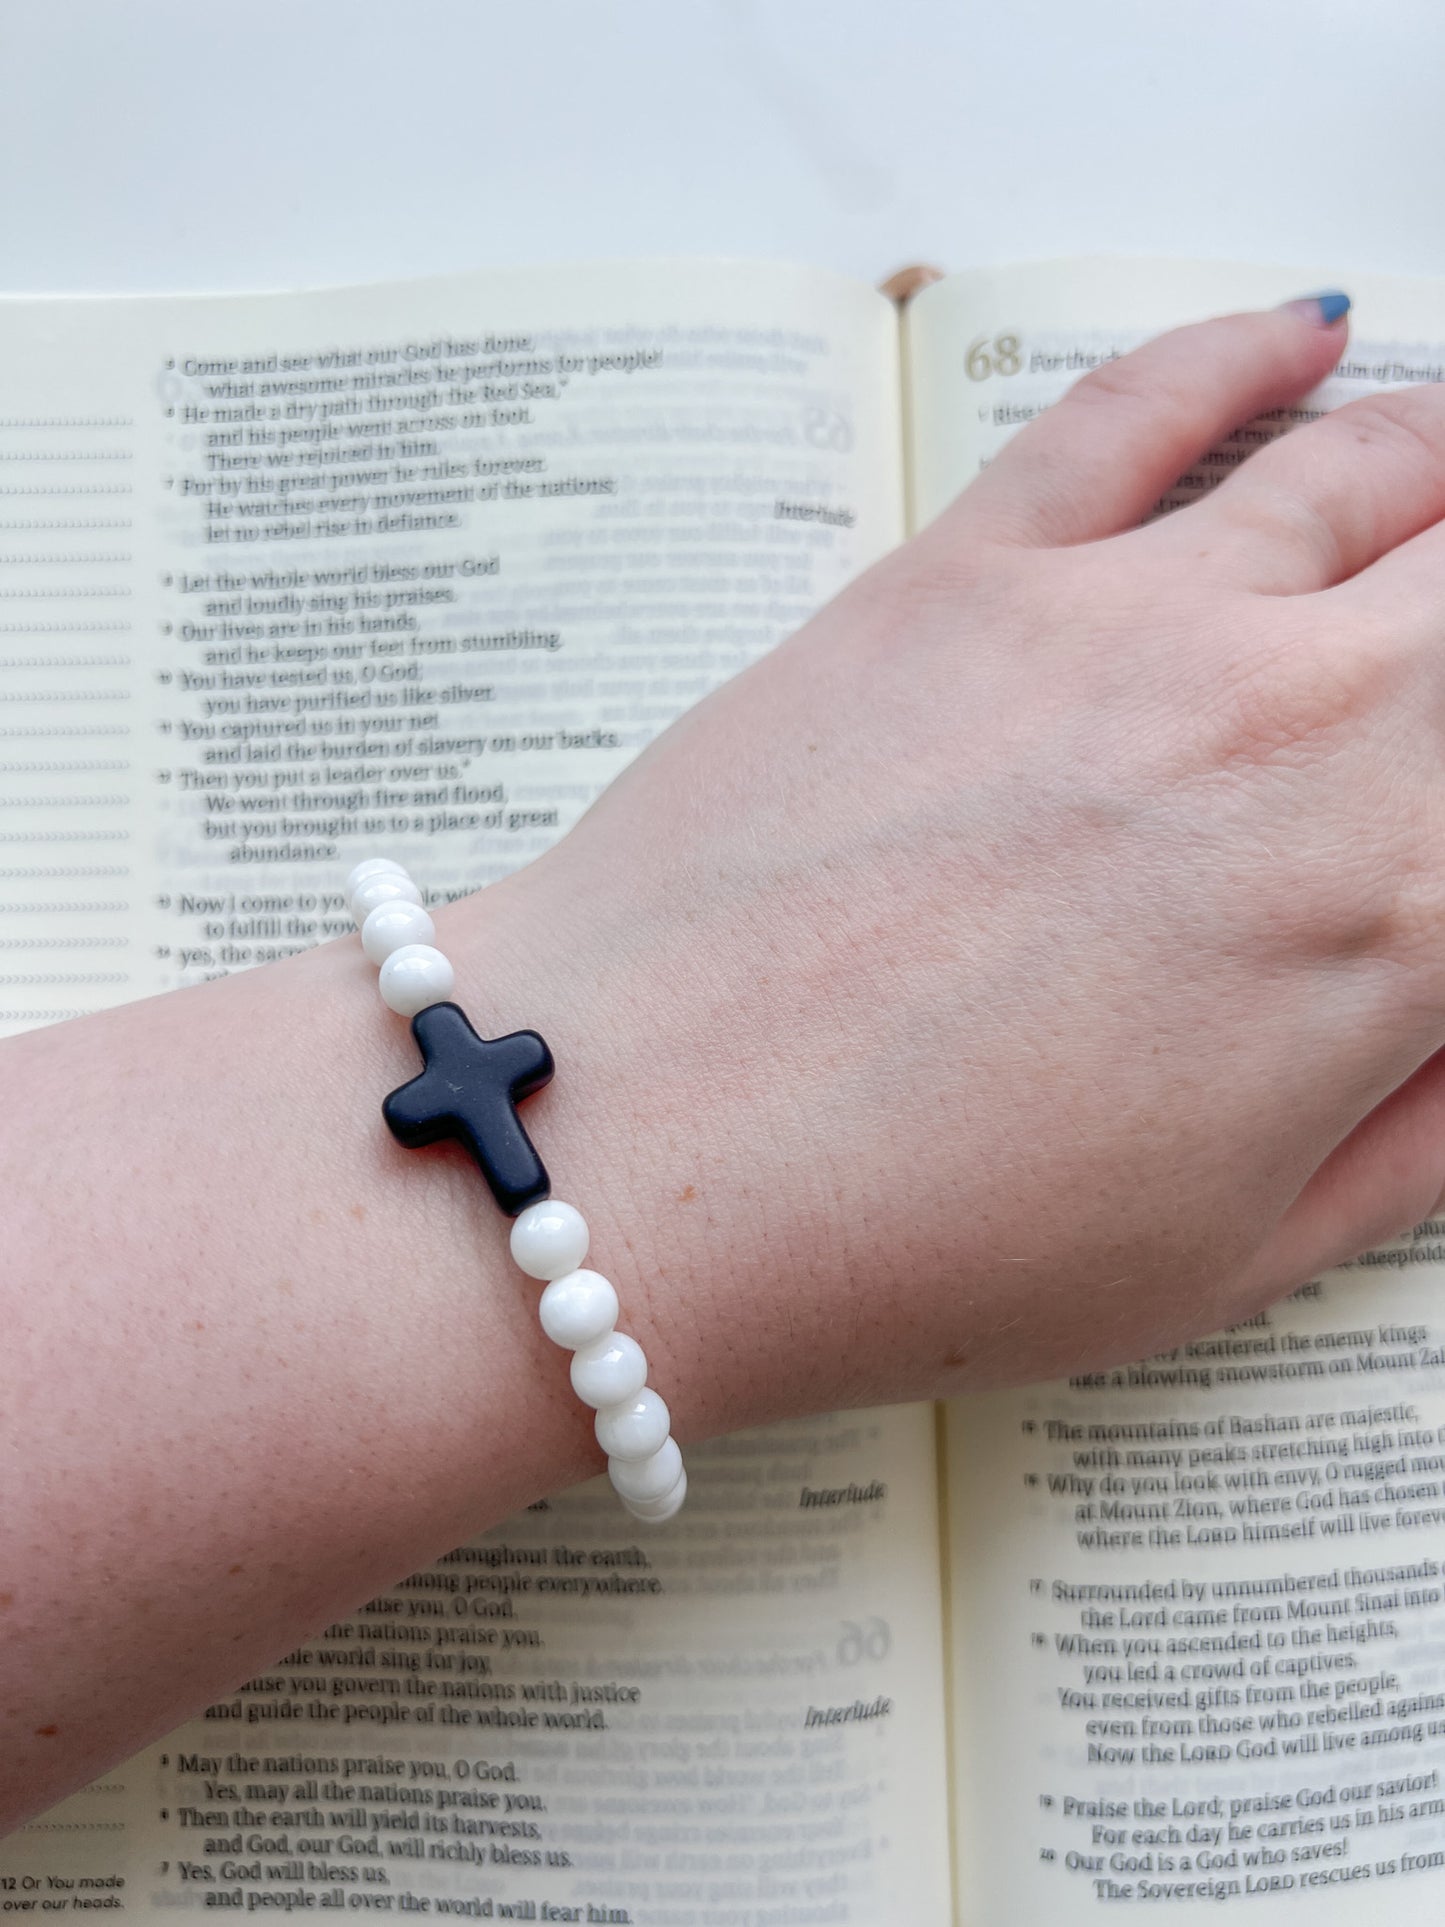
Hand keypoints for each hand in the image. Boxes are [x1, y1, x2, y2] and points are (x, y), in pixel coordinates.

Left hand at [484, 296, 1444, 1423]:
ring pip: (1368, 467)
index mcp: (1390, 922)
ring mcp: (1131, 623)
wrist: (646, 1150)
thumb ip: (1408, 1130)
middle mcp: (1298, 733)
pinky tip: (1306, 331)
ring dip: (1438, 465)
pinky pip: (1145, 402)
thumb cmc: (913, 1238)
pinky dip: (1247, 349)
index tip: (1438, 821)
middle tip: (1440, 671)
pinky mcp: (971, 568)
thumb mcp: (1225, 1254)